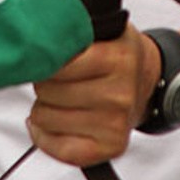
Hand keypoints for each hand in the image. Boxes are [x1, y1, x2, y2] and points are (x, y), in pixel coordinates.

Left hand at [27, 21, 160, 166]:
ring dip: (43, 108)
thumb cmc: (116, 55)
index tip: (45, 57)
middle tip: (56, 79)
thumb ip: (70, 31)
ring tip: (59, 98)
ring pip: (45, 119)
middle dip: (44, 83)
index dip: (43, 60)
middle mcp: (119, 94)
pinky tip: (51, 123)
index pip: (58, 64)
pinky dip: (45, 136)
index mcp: (117, 58)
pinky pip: (59, 149)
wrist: (146, 79)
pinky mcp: (110, 147)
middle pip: (47, 92)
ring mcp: (115, 124)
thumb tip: (33, 38)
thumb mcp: (100, 30)